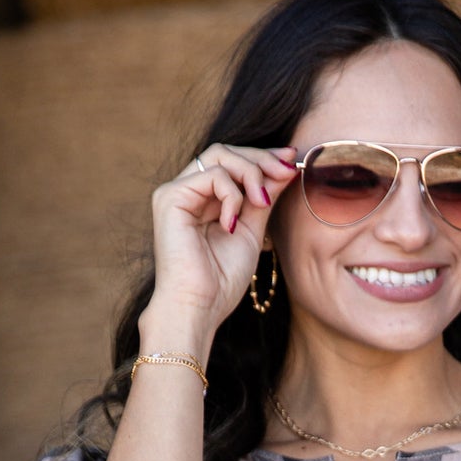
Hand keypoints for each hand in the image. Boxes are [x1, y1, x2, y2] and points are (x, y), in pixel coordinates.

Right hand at [146, 142, 297, 338]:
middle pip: (225, 152)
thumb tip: (286, 166)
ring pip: (219, 156)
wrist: (200, 307)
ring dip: (250, 174)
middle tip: (285, 172)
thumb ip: (263, 198)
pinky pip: (211, 175)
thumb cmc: (222, 280)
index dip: (262, 157)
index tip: (290, 159)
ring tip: (261, 202)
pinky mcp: (169, 198)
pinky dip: (231, 195)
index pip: (232, 162)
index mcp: (203, 199)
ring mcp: (176, 192)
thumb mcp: (252, 231)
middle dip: (260, 159)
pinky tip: (232, 224)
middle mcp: (187, 191)